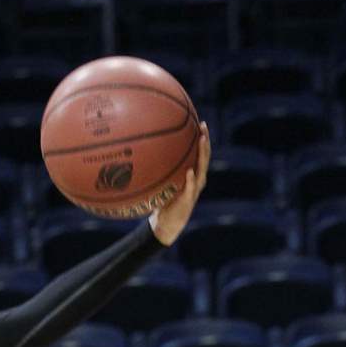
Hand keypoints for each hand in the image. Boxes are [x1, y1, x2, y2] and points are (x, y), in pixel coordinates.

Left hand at [148, 121, 211, 246]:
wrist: (165, 225)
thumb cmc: (162, 202)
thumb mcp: (160, 184)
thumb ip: (156, 170)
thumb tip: (140, 153)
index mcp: (192, 174)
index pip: (199, 153)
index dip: (201, 138)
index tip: (200, 122)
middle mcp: (196, 180)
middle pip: (204, 157)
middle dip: (205, 141)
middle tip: (203, 126)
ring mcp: (194, 190)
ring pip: (202, 170)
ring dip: (202, 155)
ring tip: (202, 141)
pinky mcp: (188, 201)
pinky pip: (190, 188)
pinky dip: (191, 180)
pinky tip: (190, 172)